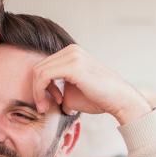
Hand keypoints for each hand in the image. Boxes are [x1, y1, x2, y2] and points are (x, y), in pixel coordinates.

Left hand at [32, 45, 151, 125]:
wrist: (119, 100)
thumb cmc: (98, 98)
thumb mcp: (71, 92)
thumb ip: (56, 90)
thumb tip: (44, 98)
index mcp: (70, 53)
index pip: (44, 66)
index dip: (40, 86)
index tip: (48, 102)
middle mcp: (70, 50)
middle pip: (39, 67)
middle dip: (37, 89)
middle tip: (42, 106)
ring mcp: (72, 55)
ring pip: (38, 71)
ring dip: (37, 92)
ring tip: (45, 107)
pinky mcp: (73, 65)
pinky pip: (44, 75)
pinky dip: (40, 91)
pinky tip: (50, 103)